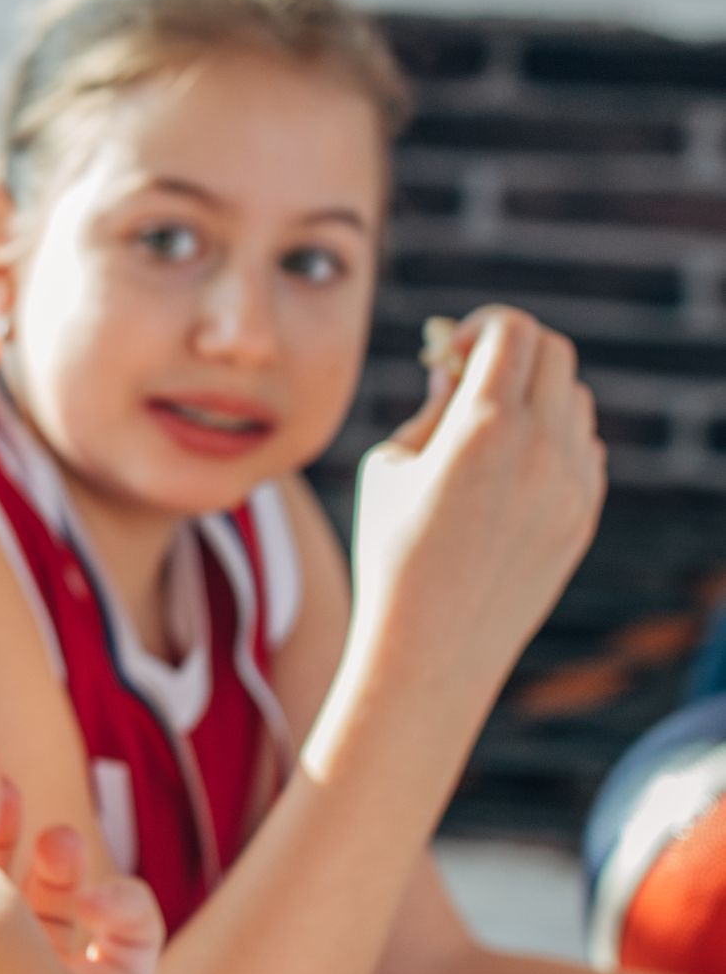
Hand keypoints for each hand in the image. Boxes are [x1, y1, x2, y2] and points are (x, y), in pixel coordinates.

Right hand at [354, 306, 605, 693]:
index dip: (479, 325)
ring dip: (534, 393)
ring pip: (574, 399)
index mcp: (485, 425)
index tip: (448, 350)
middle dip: (511, 349)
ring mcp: (574, 482)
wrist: (433, 648)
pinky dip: (553, 437)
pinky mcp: (585, 514)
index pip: (512, 330)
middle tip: (468, 375)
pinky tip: (508, 468)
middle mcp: (542, 446)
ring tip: (484, 428)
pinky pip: (585, 447)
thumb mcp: (389, 467)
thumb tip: (456, 369)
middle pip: (554, 352)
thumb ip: (432, 409)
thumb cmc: (392, 553)